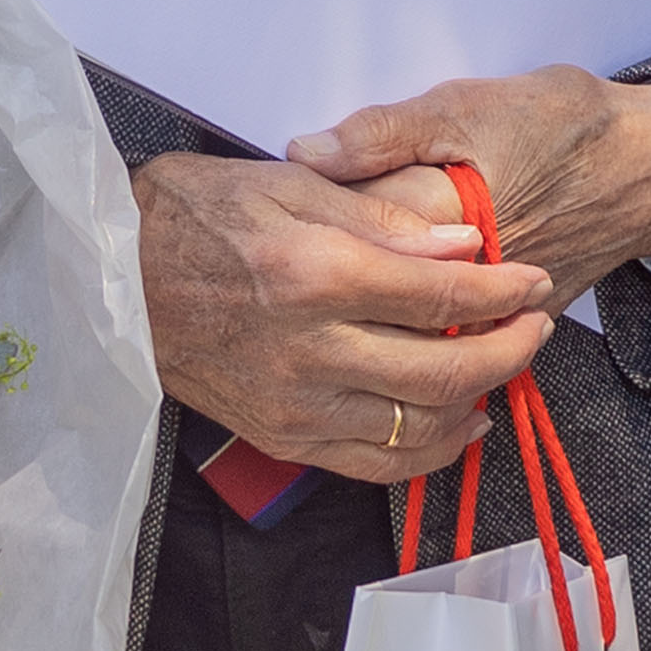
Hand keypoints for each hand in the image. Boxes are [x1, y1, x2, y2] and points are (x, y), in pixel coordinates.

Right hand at [136, 151, 553, 483]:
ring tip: (504, 367)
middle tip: (536, 324)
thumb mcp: (289, 184)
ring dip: (479, 400)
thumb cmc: (196, 216)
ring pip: (419, 426)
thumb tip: (464, 245)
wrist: (114, 279)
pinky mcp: (281, 437)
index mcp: (315, 274)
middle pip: (446, 369)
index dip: (505, 291)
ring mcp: (295, 404)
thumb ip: (383, 218)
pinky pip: (376, 466)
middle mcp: (309, 349)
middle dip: (511, 349)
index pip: (442, 295)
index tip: (535, 282)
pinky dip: (430, 452)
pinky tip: (459, 425)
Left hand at [289, 66, 650, 294]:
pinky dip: (412, 308)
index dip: (314, 215)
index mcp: (444, 217)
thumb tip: (305, 153)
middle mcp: (462, 280)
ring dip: (370, 289)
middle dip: (334, 260)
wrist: (647, 169)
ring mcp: (486, 314)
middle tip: (314, 232)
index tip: (292, 202)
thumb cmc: (560, 126)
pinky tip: (393, 283)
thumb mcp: (467, 104)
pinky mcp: (504, 326)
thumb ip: (382, 132)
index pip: (347, 232)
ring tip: (349, 260)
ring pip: (400, 312)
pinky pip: (440, 327)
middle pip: (367, 283)